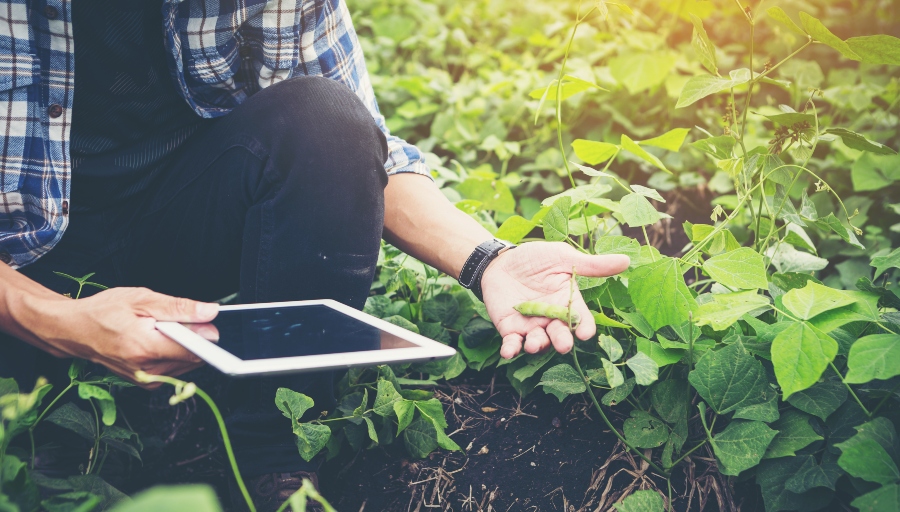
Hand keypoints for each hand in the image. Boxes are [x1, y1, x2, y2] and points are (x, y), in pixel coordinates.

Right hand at [34, 288, 218, 383]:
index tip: (210, 322)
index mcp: (145, 347)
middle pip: (192, 357)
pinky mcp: (146, 382)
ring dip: (183, 345)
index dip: (206, 335)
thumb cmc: (103, 311)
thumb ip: (179, 308)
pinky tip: (158, 340)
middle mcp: (146, 369)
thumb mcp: (142, 299)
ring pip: (185, 363)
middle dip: (194, 337)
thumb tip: (210, 312)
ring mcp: (146, 379)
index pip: (193, 349)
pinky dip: (173, 353)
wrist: (74, 330)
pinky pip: (174, 368)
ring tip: (160, 329)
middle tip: (176, 320)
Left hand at [480, 242, 629, 358]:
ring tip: (535, 343)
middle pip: (560, 334)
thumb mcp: (562, 258)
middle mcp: (551, 318)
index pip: (580, 318)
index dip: (584, 327)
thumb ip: (591, 265)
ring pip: (538, 341)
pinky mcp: (510, 328)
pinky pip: (512, 343)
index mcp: (567, 302)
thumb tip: (627, 260)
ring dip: (537, 345)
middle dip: (562, 341)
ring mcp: (531, 325)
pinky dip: (511, 349)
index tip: (586, 333)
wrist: (500, 261)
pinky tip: (508, 351)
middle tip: (564, 345)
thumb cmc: (534, 259)